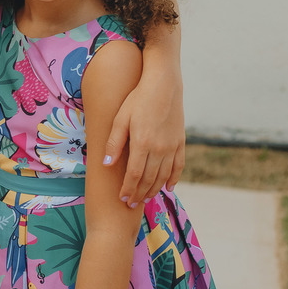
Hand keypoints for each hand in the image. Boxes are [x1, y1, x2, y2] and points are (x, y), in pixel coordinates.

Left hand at [105, 75, 185, 206]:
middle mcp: (159, 148)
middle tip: (132, 204)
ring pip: (164, 176)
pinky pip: (178, 166)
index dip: (128, 189)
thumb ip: (114, 143)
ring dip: (154, 189)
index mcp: (142, 143)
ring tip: (146, 198)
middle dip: (139, 194)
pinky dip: (173, 179)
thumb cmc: (138, 99)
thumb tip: (106, 165)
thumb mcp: (120, 118)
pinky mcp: (181, 142)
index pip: (134, 175)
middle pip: (149, 179)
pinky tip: (168, 188)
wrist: (164, 85)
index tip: (122, 199)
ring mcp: (172, 146)